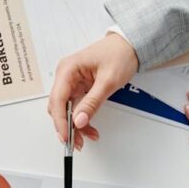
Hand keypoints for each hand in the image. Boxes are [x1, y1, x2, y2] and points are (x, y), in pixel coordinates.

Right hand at [47, 33, 138, 148]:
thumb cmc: (120, 54)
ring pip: (66, 109)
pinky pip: (75, 106)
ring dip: (75, 125)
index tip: (66, 136)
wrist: (130, 45)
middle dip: (67, 126)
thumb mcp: (108, 81)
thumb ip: (92, 102)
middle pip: (59, 107)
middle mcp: (66, 75)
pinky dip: (81, 118)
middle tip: (76, 142)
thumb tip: (79, 120)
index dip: (60, 121)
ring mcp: (71, 81)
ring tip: (88, 136)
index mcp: (68, 69)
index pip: (57, 99)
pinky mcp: (78, 87)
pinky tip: (88, 127)